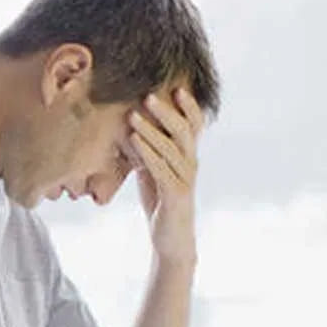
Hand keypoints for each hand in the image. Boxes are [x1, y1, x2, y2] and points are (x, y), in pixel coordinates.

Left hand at [128, 87, 205, 265]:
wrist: (171, 239)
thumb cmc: (161, 203)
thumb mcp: (153, 173)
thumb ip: (149, 153)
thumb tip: (132, 131)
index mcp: (187, 157)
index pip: (193, 126)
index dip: (188, 106)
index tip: (176, 86)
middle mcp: (190, 164)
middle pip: (184, 131)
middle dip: (167, 112)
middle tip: (149, 94)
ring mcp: (184, 179)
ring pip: (171, 148)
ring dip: (150, 130)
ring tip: (132, 115)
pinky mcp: (175, 194)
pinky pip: (161, 169)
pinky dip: (146, 152)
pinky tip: (133, 141)